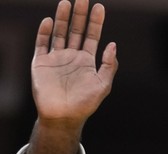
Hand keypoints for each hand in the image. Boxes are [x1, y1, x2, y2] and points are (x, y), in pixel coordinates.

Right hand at [32, 0, 117, 130]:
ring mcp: (56, 59)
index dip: (96, 22)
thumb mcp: (103, 85)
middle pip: (75, 30)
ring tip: (67, 2)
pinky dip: (44, 32)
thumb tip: (113, 44)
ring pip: (59, 33)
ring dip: (62, 18)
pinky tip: (49, 21)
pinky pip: (42, 44)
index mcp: (87, 62)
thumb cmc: (85, 104)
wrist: (64, 117)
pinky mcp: (41, 63)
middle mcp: (71, 57)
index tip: (100, 7)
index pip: (92, 37)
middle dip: (79, 14)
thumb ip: (108, 65)